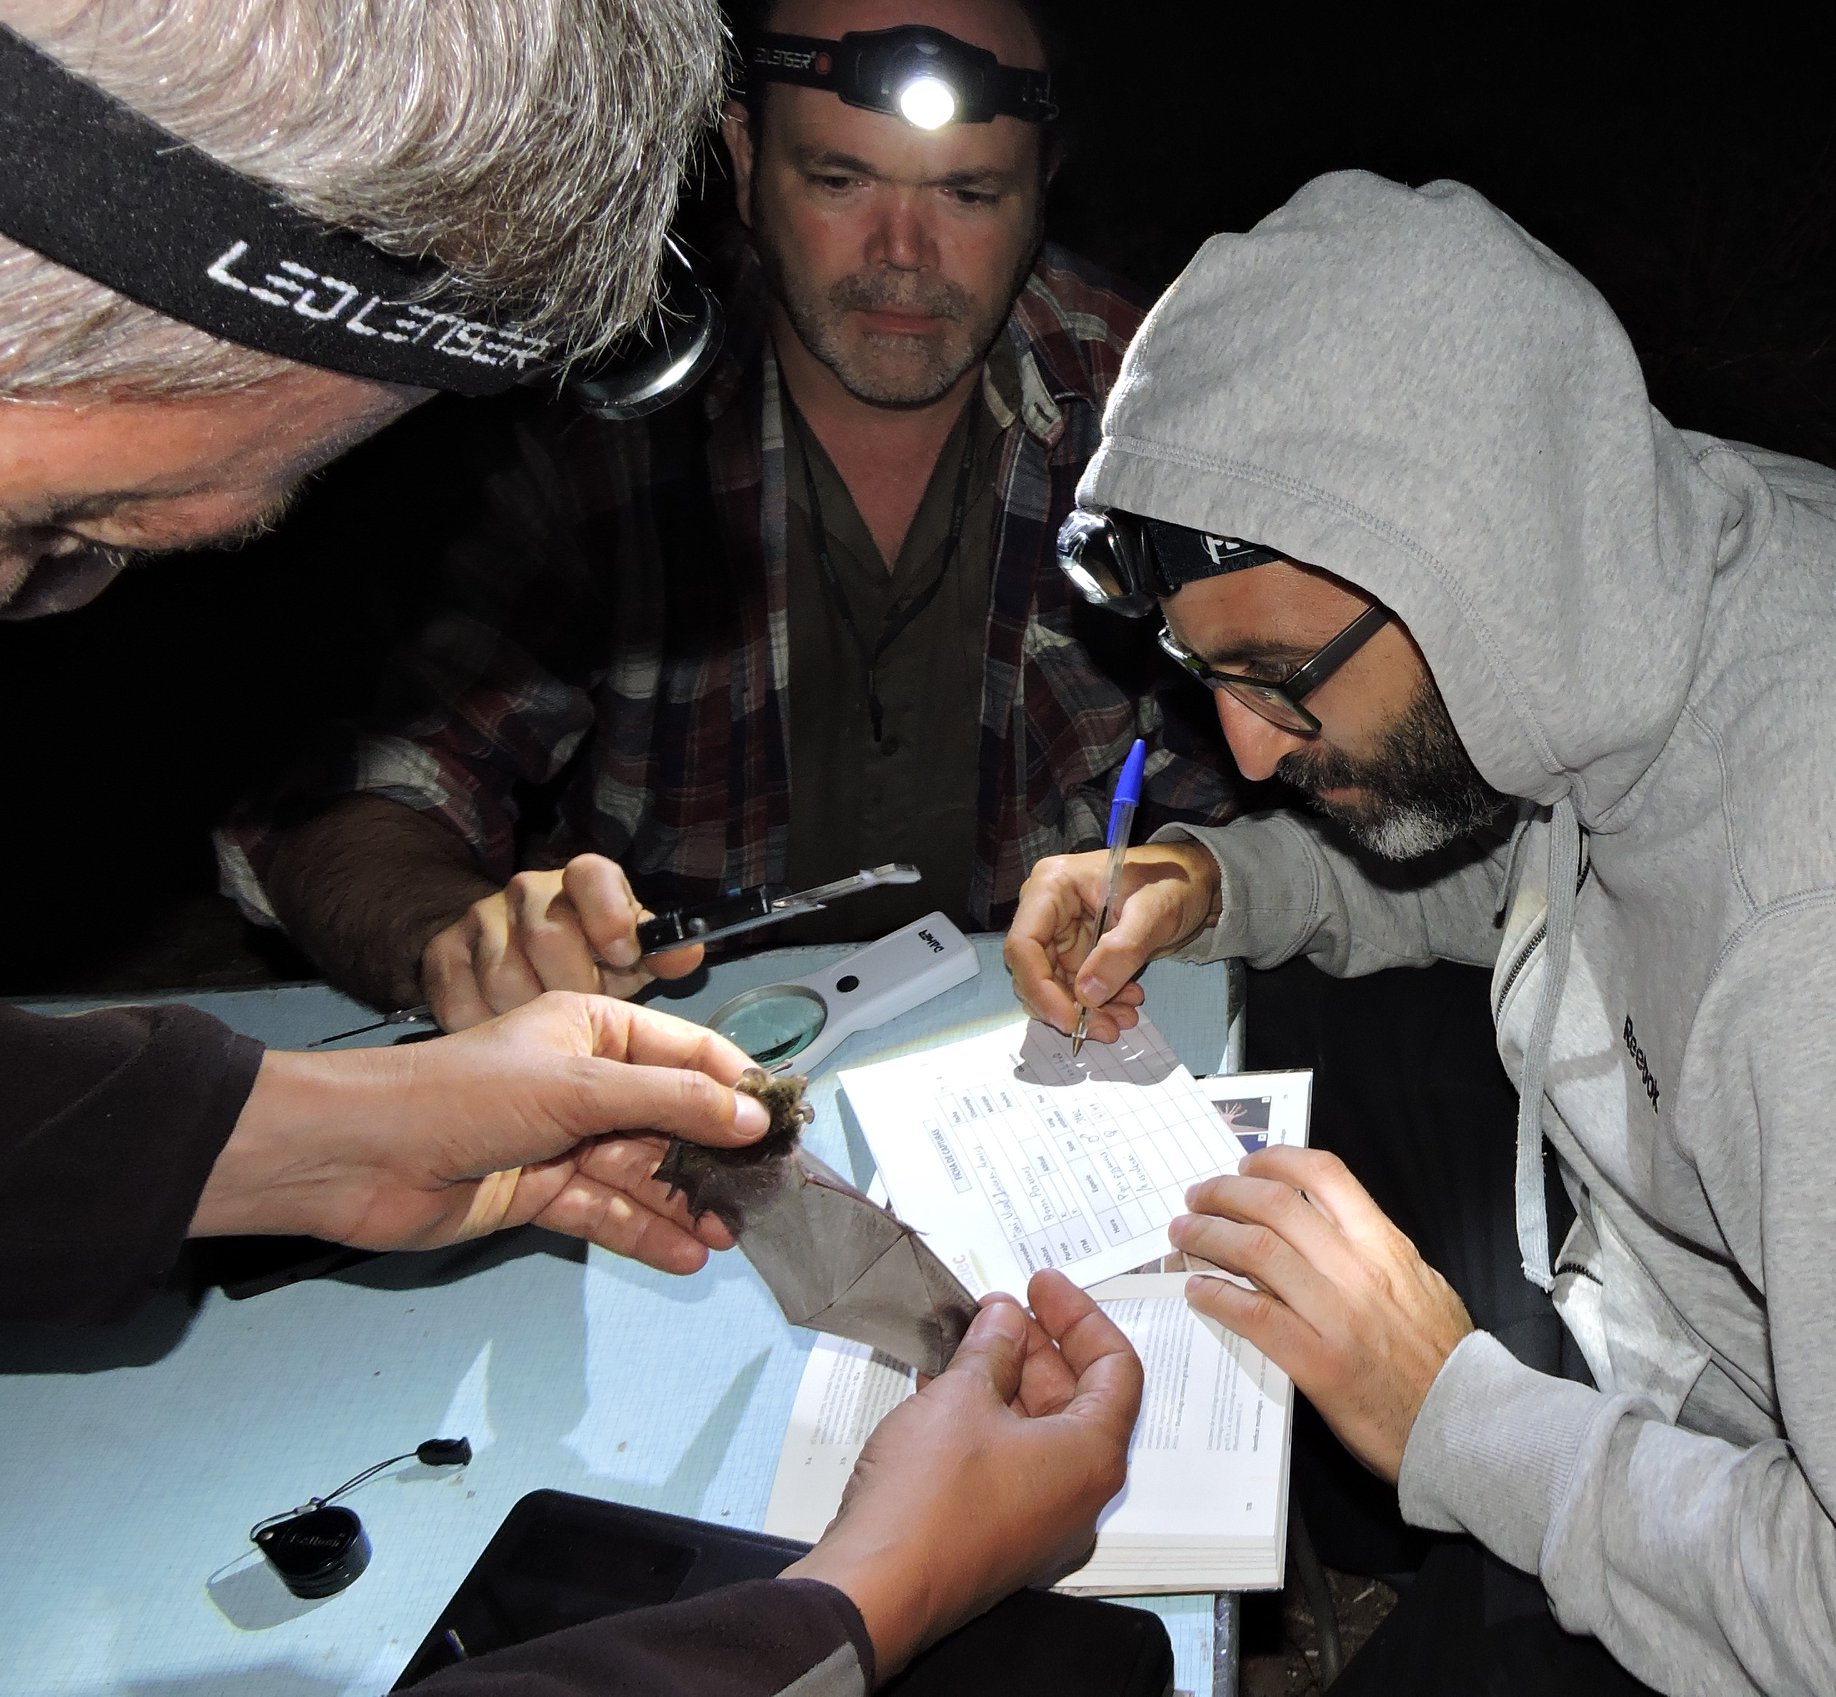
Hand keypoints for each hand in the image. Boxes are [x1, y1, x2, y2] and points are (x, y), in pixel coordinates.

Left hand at [191, 992, 771, 1272]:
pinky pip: (608, 1210)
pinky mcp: (541, 1192)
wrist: (360, 1156)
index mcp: (595, 1029)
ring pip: (643, 1170)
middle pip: (671, 1118)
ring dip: (686, 1201)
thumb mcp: (580, 1087)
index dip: (739, 1086)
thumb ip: (671, 1103)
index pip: (688, 1052)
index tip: (788, 1122)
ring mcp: (564, 1139)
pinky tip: (686, 1254)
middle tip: (768, 1192)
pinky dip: (645, 1231)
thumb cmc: (463, 1095)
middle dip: (717, 1155)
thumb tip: (753, 1117)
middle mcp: (586, 1080)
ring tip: (734, 1232)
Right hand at [421, 854, 703, 1030]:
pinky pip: (463, 1003)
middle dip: (575, 988)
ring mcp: (480, 919)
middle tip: (587, 1019)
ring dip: (532, 1017)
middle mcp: (528, 891)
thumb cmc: (587, 957)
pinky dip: (490, 1030)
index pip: (591, 874)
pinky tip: (507, 1035)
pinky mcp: (443, 954)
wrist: (506, 953)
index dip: (609, 915)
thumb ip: (662, 954)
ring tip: (548, 1033)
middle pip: (549, 937)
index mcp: (581, 881)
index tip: (622, 956)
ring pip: (504, 977)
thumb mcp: (630, 952)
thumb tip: (687, 955)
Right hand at [783, 1270, 1141, 1677]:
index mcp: (1090, 1460)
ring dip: (1004, 1379)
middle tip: (996, 1311)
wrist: (873, 1588)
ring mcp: (1038, 1522)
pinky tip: (942, 1386)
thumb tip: (1005, 1321)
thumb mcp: (962, 1397)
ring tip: (964, 1341)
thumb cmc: (926, 1505)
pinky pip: (1008, 1460)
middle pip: (1078, 1398)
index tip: (1042, 1287)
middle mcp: (1076, 1497)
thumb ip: (992, 1348)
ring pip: (1038, 1430)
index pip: (1117, 1369)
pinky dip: (984, 1418)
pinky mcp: (998, 1534)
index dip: (1080, 1316)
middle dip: (1036, 1346)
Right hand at [1004, 843, 1220, 1043]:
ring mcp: (1060, 933)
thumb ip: (1121, 951)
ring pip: (1052, 986)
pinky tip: (1126, 1004)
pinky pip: (1075, 987)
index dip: (1039, 987)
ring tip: (1125, 1017)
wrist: (1194, 881)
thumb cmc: (1172, 882)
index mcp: (1052, 886)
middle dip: (1067, 1006)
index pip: (1024, 944)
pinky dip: (1097, 1004)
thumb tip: (1087, 995)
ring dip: (1085, 1011)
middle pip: (1033, 971)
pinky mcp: (1076, 952)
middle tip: (1107, 1029)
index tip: (1071, 1021)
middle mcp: (1046, 910)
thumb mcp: (1153, 913)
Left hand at [1170, 1146, 1473, 1481]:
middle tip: (1198, 1198)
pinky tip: (1198, 1291)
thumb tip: (1326, 1224)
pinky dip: (1218, 1296)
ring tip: (1184, 1235)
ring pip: (1256, 1252)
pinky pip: (1254, 1315)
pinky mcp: (1319, 1363)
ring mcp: (1338, 1315)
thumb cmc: (1444, 1359)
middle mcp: (1359, 1270)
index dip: (1275, 1160)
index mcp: (1385, 1246)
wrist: (1467, 1425)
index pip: (1325, 1175)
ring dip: (1208, 1236)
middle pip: (1275, 1205)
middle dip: (1225, 1193)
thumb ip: (1376, 1251)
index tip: (1246, 1164)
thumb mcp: (1423, 1283)